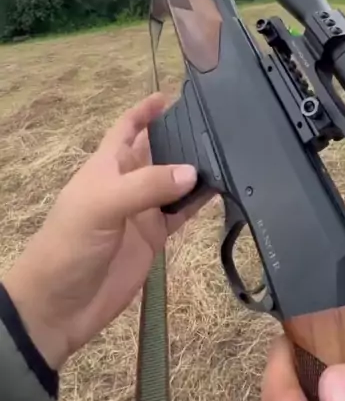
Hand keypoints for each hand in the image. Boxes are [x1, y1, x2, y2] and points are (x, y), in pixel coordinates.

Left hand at [3, 93, 199, 369]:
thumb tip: (193, 172)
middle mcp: (128, 182)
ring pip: (175, 180)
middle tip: (219, 123)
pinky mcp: (155, 237)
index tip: (172, 95)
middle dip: (182, 136)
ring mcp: (143, 210)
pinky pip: (182, 212)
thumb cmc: (70, 244)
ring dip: (196, 168)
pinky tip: (222, 188)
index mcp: (107, 165)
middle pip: (158, 150)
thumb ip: (148, 185)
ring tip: (229, 151)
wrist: (59, 305)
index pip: (127, 127)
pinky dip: (200, 201)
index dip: (145, 110)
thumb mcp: (103, 204)